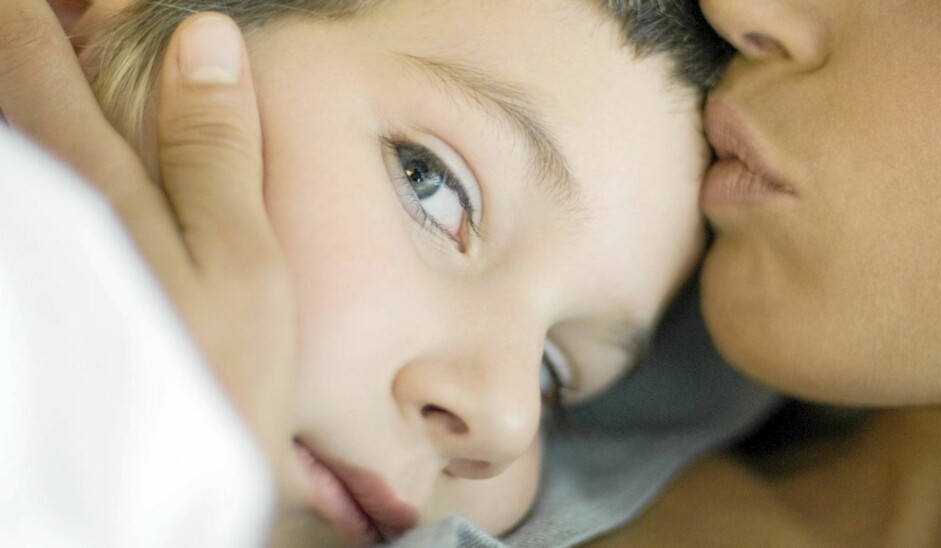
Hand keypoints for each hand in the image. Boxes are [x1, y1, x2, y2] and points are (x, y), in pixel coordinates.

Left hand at [0, 1, 295, 471]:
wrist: (154, 499)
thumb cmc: (215, 382)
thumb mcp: (242, 264)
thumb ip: (219, 150)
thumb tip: (205, 41)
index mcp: (92, 183)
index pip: (34, 51)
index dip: (40, 8)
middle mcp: (32, 206)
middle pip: (4, 89)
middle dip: (26, 39)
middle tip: (62, 21)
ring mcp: (22, 251)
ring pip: (9, 144)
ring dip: (25, 95)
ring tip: (64, 71)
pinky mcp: (29, 291)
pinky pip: (21, 198)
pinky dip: (31, 155)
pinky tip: (65, 165)